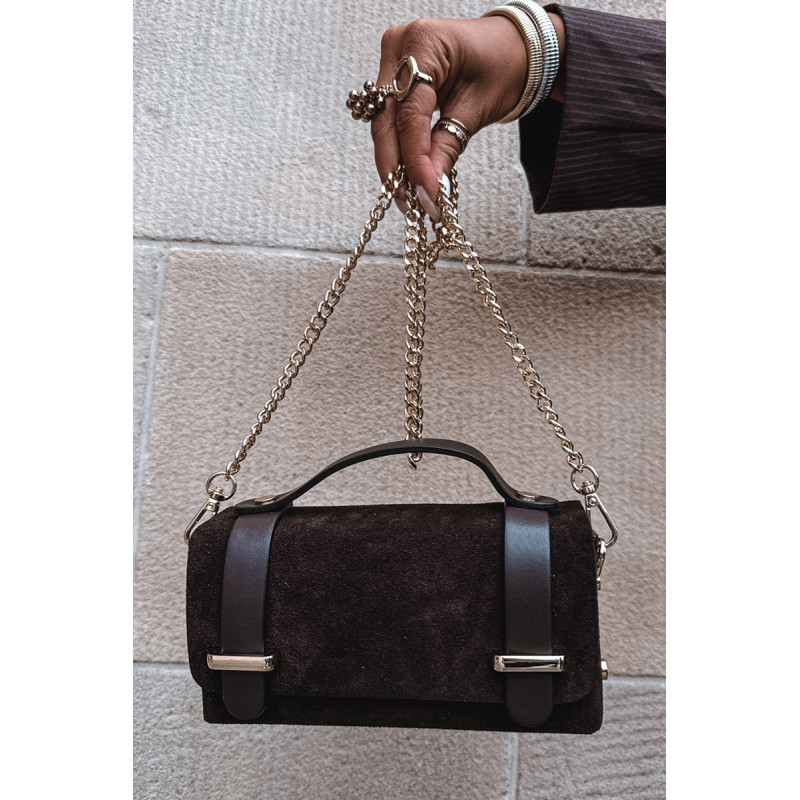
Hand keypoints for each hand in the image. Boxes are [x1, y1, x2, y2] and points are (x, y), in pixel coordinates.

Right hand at [371, 14, 563, 218]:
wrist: (509, 48)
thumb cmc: (501, 66)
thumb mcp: (478, 108)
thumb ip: (448, 146)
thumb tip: (428, 188)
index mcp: (423, 42)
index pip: (409, 113)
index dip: (414, 158)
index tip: (424, 191)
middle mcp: (399, 46)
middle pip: (385, 119)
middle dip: (395, 166)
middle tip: (408, 202)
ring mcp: (392, 60)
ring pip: (383, 123)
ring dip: (394, 162)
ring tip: (408, 196)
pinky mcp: (393, 78)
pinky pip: (390, 120)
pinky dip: (399, 148)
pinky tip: (407, 176)